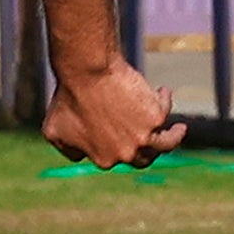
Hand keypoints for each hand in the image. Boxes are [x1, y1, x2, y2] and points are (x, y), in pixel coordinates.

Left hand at [43, 57, 185, 167]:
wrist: (86, 73)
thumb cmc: (67, 98)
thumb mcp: (54, 131)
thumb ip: (68, 148)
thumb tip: (80, 157)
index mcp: (104, 160)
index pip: (118, 157)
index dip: (121, 145)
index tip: (123, 133)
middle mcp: (127, 153)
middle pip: (145, 157)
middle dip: (151, 150)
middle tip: (156, 141)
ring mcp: (144, 137)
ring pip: (167, 143)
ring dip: (174, 137)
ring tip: (179, 129)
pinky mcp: (156, 115)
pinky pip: (165, 108)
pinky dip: (165, 99)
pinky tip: (162, 91)